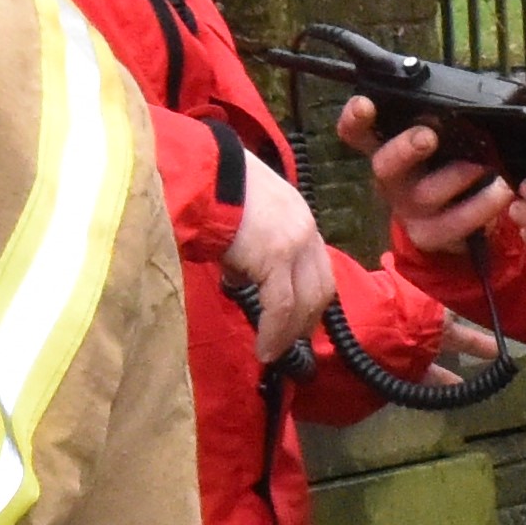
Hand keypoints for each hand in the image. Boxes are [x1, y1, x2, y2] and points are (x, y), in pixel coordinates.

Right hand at [223, 160, 338, 352]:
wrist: (205, 172)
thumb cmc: (215, 190)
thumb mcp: (244, 217)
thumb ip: (252, 249)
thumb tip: (241, 278)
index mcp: (301, 218)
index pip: (319, 268)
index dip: (311, 301)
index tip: (299, 323)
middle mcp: (306, 231)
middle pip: (321, 289)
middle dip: (306, 322)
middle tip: (289, 344)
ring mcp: (294, 245)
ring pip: (304, 302)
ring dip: (290, 333)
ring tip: (273, 352)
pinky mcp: (275, 258)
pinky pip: (281, 306)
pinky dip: (275, 333)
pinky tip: (264, 350)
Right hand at [359, 109, 513, 268]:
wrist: (449, 222)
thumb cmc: (442, 166)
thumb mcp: (436, 142)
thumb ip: (438, 121)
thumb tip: (465, 94)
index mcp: (386, 149)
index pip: (358, 132)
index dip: (355, 119)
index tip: (364, 105)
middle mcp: (392, 180)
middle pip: (385, 164)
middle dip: (405, 149)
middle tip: (427, 137)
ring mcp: (408, 210)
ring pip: (425, 194)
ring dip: (458, 176)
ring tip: (485, 166)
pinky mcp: (430, 234)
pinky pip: (454, 223)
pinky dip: (482, 206)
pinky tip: (501, 192)